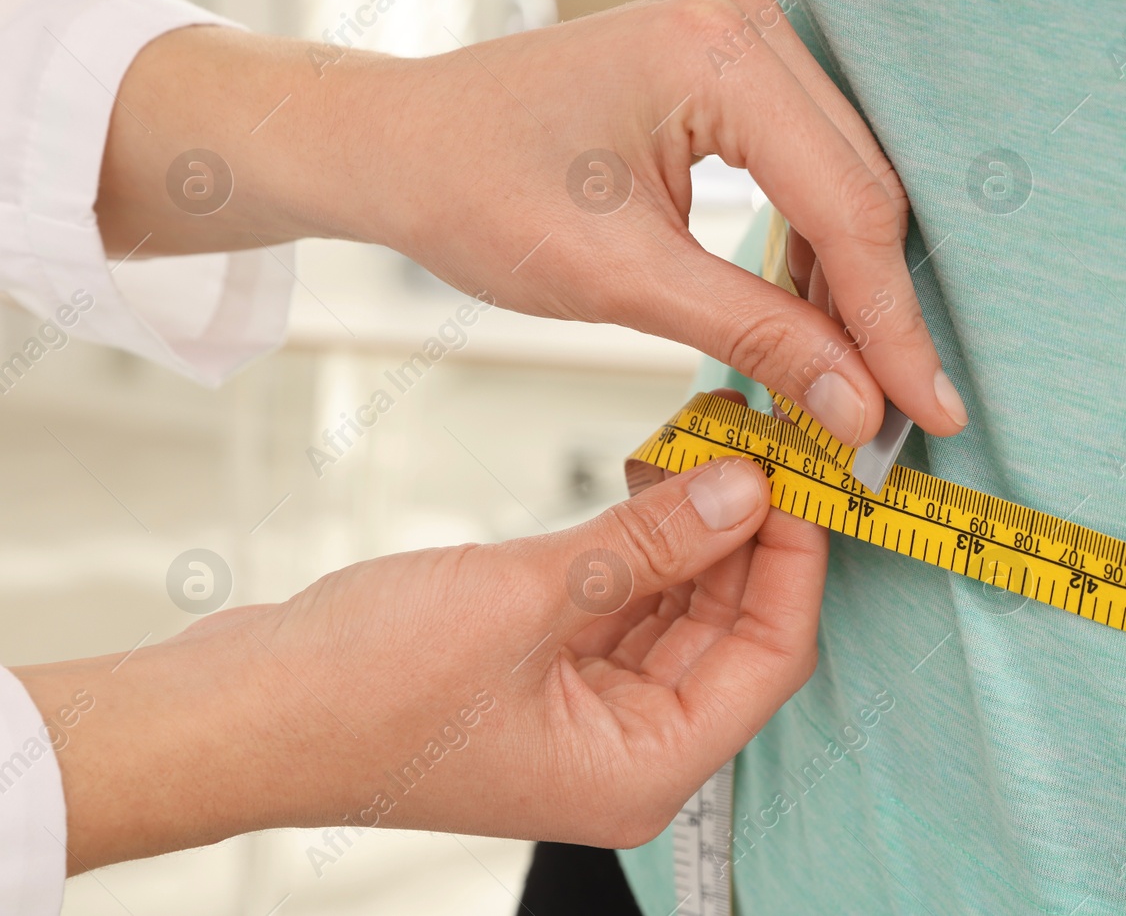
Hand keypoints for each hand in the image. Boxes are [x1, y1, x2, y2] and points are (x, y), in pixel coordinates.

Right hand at [15, 447, 824, 869]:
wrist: (236, 711)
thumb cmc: (357, 696)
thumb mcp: (529, 598)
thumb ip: (650, 544)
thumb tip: (745, 490)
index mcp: (641, 769)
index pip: (771, 660)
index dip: (795, 561)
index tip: (801, 477)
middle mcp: (626, 748)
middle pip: (733, 631)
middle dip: (749, 534)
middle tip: (759, 442)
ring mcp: (585, 710)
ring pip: (681, 609)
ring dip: (696, 529)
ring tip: (709, 443)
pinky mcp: (546, 669)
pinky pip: (626, 601)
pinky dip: (644, 542)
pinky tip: (652, 477)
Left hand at [96, 0, 967, 443]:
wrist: (400, 144)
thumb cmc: (476, 192)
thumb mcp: (622, 280)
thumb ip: (757, 336)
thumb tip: (859, 406)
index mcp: (716, 54)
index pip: (845, 207)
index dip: (890, 324)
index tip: (925, 410)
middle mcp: (745, 21)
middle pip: (861, 187)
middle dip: (879, 308)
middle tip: (899, 414)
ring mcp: (742, 34)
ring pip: (845, 179)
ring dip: (853, 282)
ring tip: (861, 381)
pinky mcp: (731, 66)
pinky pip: (808, 163)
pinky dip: (815, 245)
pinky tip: (818, 317)